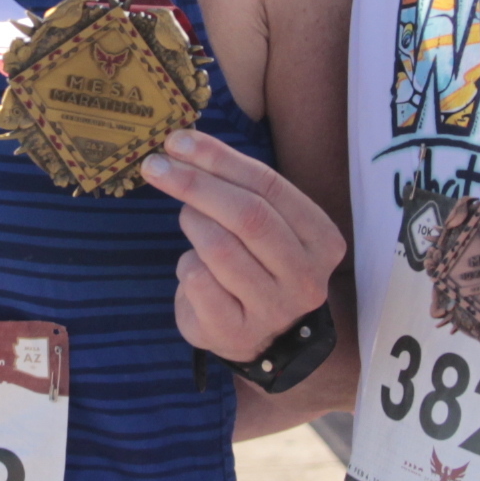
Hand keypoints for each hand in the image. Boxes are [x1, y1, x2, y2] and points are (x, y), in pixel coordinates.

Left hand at [143, 128, 344, 363]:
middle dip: (196, 184)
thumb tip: (184, 144)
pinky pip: (198, 282)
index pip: (269, 186)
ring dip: (192, 223)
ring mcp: (274, 310)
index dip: (220, 159)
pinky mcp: (236, 332)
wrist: (264, 339)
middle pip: (248, 216)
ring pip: (220, 248)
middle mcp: (306, 277)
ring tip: (187, 219)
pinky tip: (194, 267)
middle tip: (157, 167)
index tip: (179, 141)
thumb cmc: (261, 266)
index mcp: (321, 240)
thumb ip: (240, 187)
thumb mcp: (267, 224)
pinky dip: (186, 265)